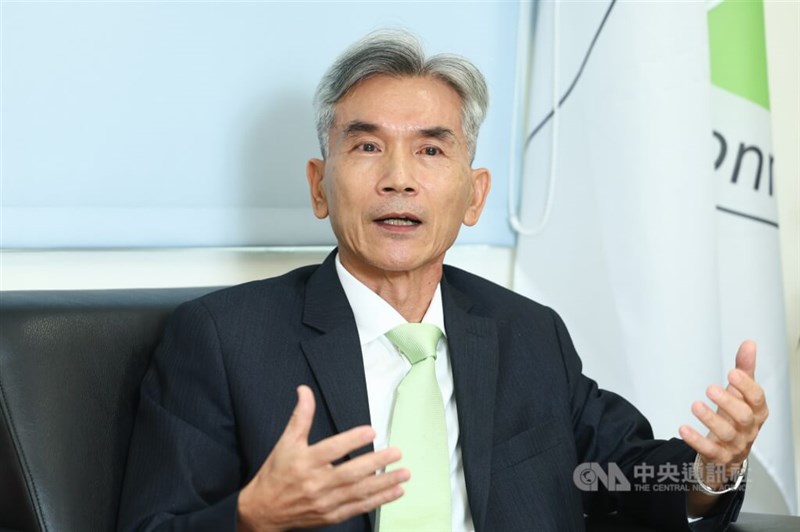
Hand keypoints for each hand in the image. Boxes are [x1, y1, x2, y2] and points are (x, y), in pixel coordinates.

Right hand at [237, 385, 408, 530]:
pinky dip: (378, 501)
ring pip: (359, 491)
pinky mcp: (332, 515)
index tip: (371, 430)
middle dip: (376, 462)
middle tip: (396, 452)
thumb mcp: (286, 442)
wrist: (263, 510)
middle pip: (351, 472)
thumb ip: (300, 416)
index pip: (332, 449)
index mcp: (306, 462)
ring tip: (404, 473)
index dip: (352, 440)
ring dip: (384, 483)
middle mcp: (317, 483)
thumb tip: (304, 390)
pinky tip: (395, 492)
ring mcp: (326, 502)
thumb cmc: (276, 473)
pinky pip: (359, 507)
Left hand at [679, 341, 768, 490]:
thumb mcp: (740, 394)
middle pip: (744, 417)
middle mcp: (749, 430)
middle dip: (728, 402)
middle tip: (710, 388)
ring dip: (710, 419)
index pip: (757, 400)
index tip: (732, 373)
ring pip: (727, 434)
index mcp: (757, 412)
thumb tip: (749, 344)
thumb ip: (744, 370)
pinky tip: (683, 428)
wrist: (727, 452)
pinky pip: (709, 451)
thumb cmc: (735, 418)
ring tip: (695, 405)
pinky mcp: (719, 457)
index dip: (746, 387)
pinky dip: (696, 440)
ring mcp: (735, 445)